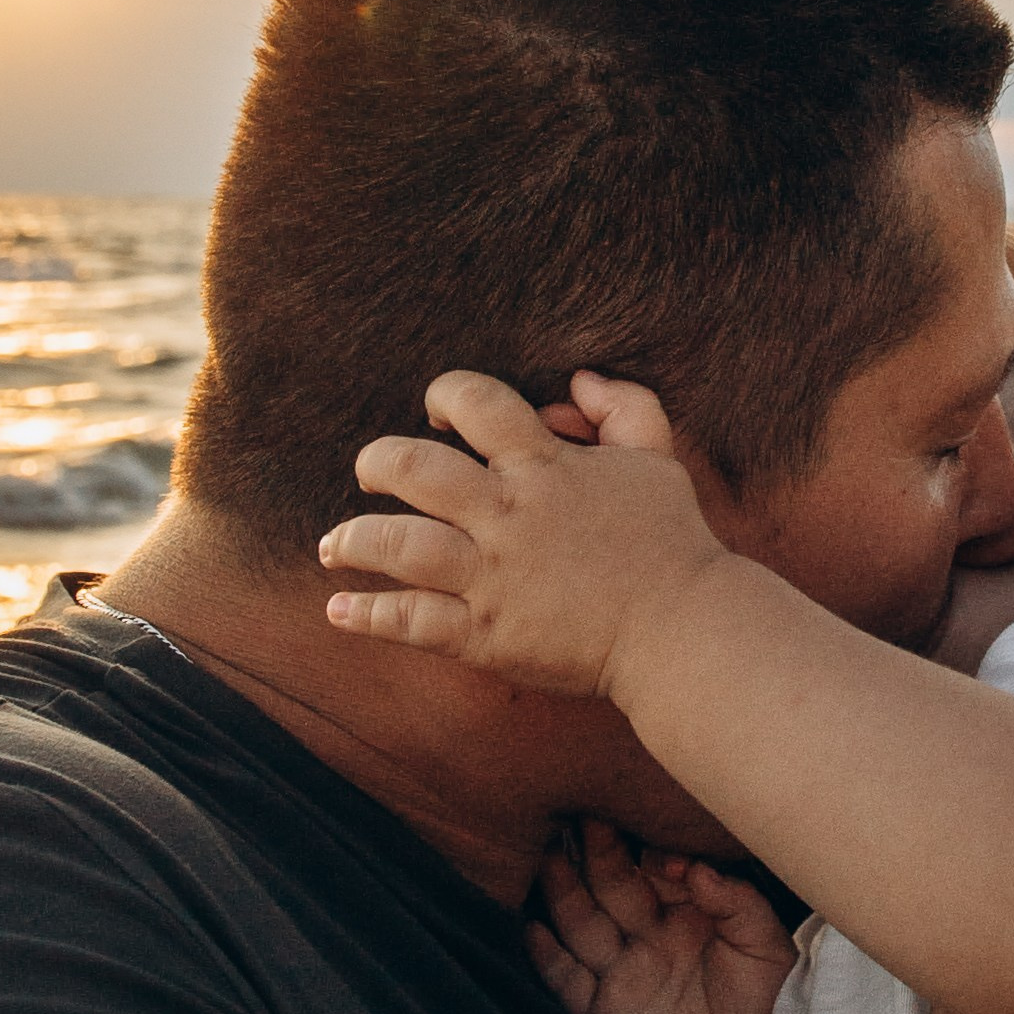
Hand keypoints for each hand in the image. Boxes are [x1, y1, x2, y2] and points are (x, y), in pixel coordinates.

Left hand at [318, 370, 733, 699]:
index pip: (474, 403)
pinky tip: (338, 610)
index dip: (444, 395)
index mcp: (543, 467)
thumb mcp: (657, 458)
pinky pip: (411, 622)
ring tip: (332, 545)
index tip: (436, 415)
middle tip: (369, 473)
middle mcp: (507, 517)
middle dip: (376, 462)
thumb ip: (623, 407)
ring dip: (353, 540)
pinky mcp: (485, 635)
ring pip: (398, 544)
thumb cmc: (671, 543)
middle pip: (413, 469)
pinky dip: (368, 615)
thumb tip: (577, 379)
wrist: (682, 631)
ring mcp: (491, 578)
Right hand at [528, 820, 794, 1013]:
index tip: (651, 838)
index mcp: (687, 916)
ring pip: (581, 923)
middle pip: (612, 887)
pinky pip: (565, 980)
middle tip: (581, 816)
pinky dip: (547, 956)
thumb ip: (738, 903)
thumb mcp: (767, 950)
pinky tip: (532, 929)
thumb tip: (695, 867)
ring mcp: (619, 974)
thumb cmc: (764, 1013)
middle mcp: (647, 938)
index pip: (657, 871)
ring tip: (546, 858)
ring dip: (563, 892)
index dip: (650, 851)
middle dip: (597, 854)